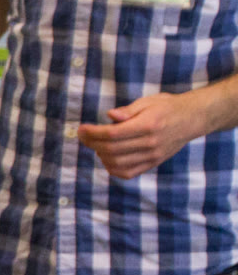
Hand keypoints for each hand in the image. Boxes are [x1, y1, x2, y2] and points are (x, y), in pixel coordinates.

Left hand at [78, 93, 208, 179]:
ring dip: (100, 155)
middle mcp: (151, 143)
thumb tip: (109, 116)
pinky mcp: (154, 163)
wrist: (192, 118)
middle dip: (92, 143)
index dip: (93, 133)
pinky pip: (128, 173)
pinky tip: (107, 158)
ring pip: (117, 163)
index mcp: (148, 125)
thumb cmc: (166, 107)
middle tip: (83, 136)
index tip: (81, 129)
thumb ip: (128, 110)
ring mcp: (153, 156)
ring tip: (96, 145)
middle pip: (112, 149)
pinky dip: (113, 168)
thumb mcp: (148, 102)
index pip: (113, 134)